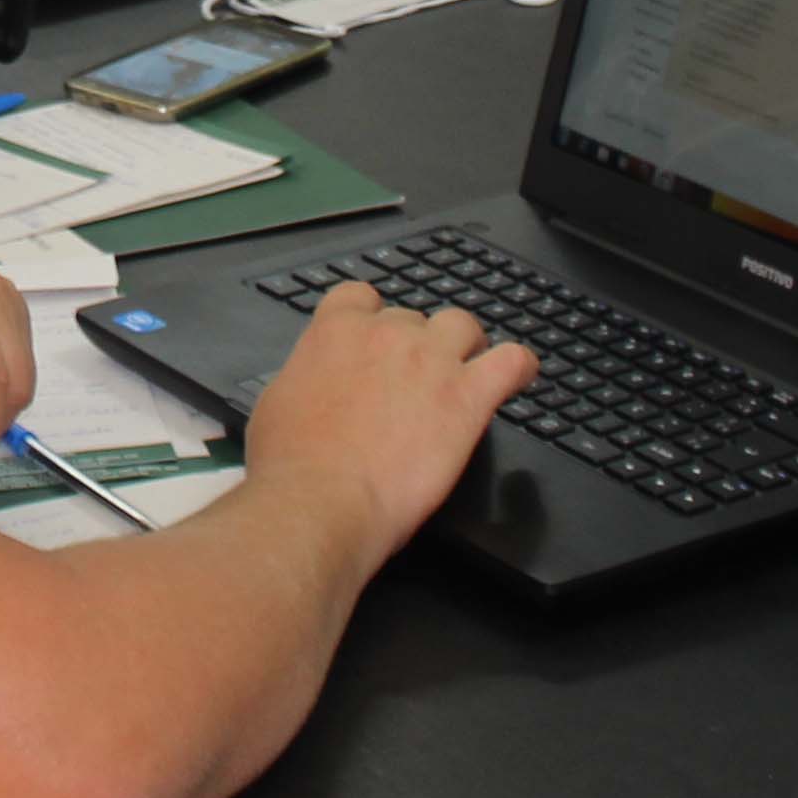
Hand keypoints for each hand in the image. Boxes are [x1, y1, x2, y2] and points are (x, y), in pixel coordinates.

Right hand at [239, 281, 531, 558]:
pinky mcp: (467, 396)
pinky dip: (518, 366)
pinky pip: (511, 362)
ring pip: (463, 326)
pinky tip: (518, 377)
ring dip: (464, 347)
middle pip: (414, 319)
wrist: (320, 500)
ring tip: (464, 375)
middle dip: (415, 346)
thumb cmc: (291, 464)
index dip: (373, 320)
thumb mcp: (278, 402)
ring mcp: (431, 361)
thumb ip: (306, 377)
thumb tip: (316, 381)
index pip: (361, 296)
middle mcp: (387, 335)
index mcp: (336, 331)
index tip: (376, 343)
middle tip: (412, 385)